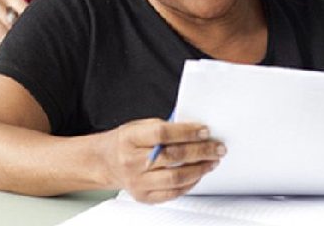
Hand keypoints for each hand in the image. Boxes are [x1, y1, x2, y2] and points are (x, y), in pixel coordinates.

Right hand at [102, 118, 225, 202]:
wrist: (106, 162)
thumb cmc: (126, 142)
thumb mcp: (139, 126)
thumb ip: (163, 127)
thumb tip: (193, 129)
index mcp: (130, 138)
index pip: (162, 134)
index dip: (187, 132)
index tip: (205, 131)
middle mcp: (132, 161)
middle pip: (172, 157)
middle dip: (200, 151)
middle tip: (217, 147)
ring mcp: (137, 182)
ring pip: (175, 177)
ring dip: (199, 169)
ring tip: (212, 161)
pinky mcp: (144, 197)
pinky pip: (173, 192)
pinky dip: (190, 183)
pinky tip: (198, 174)